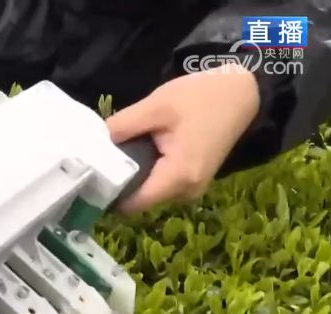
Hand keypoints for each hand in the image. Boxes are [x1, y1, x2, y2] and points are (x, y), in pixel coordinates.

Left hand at [106, 63, 260, 212]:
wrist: (243, 92)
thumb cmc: (202, 97)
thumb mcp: (156, 106)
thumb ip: (122, 126)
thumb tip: (92, 143)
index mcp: (178, 177)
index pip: (132, 203)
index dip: (108, 192)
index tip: (87, 177)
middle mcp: (186, 192)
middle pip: (139, 199)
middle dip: (119, 182)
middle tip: (95, 160)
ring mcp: (192, 188)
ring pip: (149, 191)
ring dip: (133, 175)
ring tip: (113, 152)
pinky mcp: (193, 180)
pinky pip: (161, 183)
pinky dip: (147, 171)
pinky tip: (135, 152)